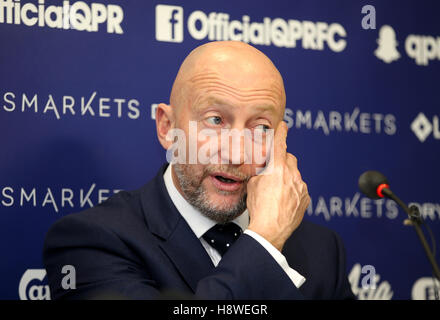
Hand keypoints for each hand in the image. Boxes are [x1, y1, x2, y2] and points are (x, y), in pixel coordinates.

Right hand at [246, 121, 309, 251]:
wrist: (270, 230)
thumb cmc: (259, 209)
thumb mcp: (253, 185)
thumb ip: (260, 172)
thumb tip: (263, 169)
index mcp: (277, 168)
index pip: (280, 144)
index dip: (281, 132)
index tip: (283, 125)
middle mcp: (292, 175)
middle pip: (289, 159)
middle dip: (282, 162)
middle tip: (273, 172)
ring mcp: (301, 187)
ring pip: (295, 175)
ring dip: (287, 178)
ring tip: (276, 193)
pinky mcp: (306, 198)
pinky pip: (300, 188)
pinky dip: (293, 191)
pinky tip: (283, 201)